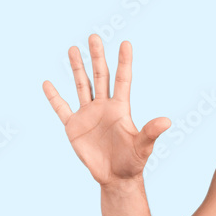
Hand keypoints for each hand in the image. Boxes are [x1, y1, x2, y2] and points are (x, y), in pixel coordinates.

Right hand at [42, 34, 169, 185]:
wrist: (115, 178)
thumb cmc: (133, 162)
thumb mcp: (143, 146)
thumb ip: (151, 132)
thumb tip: (167, 121)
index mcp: (121, 108)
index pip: (122, 80)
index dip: (124, 62)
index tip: (126, 43)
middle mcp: (104, 107)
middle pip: (100, 76)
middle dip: (97, 57)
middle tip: (94, 37)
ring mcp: (88, 115)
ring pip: (82, 86)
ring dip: (78, 68)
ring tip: (73, 48)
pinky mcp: (74, 126)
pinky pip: (62, 108)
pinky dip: (54, 97)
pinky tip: (48, 83)